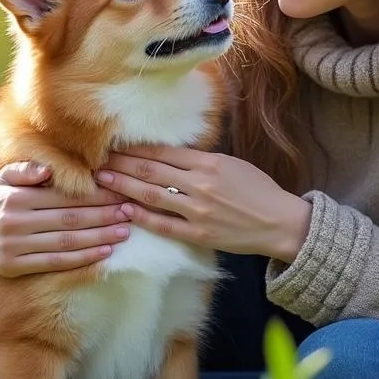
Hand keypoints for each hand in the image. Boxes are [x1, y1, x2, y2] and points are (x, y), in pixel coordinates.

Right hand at [0, 162, 130, 276]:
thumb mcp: (4, 177)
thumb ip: (26, 171)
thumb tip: (48, 169)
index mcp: (15, 197)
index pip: (63, 196)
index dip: (94, 194)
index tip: (119, 191)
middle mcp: (13, 222)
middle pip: (68, 219)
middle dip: (103, 215)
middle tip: (129, 211)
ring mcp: (13, 247)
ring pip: (65, 242)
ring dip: (99, 237)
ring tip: (124, 231)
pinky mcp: (14, 267)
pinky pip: (55, 262)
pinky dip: (82, 259)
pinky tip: (104, 252)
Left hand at [94, 145, 311, 261]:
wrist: (280, 223)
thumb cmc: (257, 190)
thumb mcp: (232, 164)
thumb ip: (201, 160)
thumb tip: (169, 154)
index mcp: (209, 162)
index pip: (163, 151)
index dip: (135, 148)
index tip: (114, 145)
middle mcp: (200, 184)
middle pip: (151, 170)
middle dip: (122, 164)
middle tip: (98, 160)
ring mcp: (198, 211)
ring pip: (152, 195)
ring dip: (124, 187)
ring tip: (103, 182)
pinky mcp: (199, 234)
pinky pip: (164, 225)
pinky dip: (142, 218)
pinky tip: (125, 211)